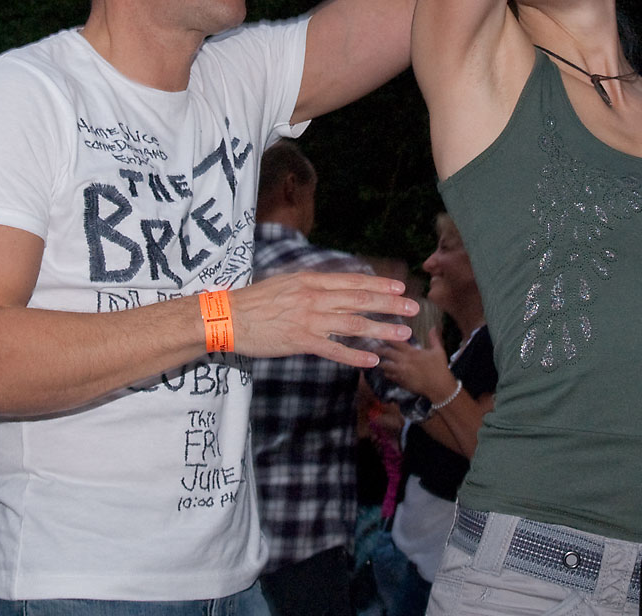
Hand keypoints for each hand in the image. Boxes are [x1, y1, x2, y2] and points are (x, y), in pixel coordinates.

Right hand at [230, 271, 415, 367]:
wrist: (227, 317)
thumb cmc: (255, 301)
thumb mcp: (286, 283)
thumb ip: (311, 286)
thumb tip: (332, 288)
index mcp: (311, 281)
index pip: (353, 281)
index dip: (379, 285)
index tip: (400, 287)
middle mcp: (314, 297)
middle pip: (360, 300)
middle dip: (390, 304)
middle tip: (414, 308)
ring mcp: (309, 320)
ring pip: (353, 324)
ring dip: (382, 329)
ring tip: (403, 334)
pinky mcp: (301, 341)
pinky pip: (334, 349)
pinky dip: (355, 356)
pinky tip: (373, 360)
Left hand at [378, 326, 456, 401]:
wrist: (440, 387)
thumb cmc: (440, 368)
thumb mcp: (438, 351)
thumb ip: (434, 338)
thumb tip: (434, 327)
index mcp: (412, 352)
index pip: (396, 342)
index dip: (387, 337)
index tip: (381, 334)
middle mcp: (404, 362)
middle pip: (387, 353)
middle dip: (379, 350)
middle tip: (374, 347)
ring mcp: (401, 373)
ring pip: (386, 366)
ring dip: (381, 362)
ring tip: (376, 360)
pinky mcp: (402, 382)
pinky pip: (390, 376)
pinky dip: (387, 373)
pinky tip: (386, 372)